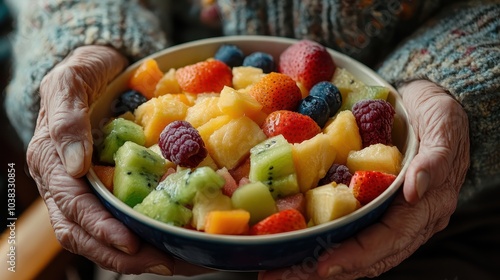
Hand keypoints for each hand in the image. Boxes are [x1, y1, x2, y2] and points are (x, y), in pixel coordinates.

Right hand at [26, 45, 173, 274]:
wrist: (96, 68)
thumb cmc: (82, 73)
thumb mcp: (69, 82)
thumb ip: (66, 118)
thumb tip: (75, 164)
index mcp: (51, 161)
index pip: (72, 206)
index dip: (99, 228)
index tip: (130, 244)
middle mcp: (65, 182)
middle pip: (83, 233)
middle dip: (120, 255)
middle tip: (164, 263)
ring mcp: (85, 187)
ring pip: (99, 234)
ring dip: (133, 254)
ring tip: (173, 260)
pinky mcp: (106, 185)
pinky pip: (118, 217)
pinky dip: (141, 233)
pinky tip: (169, 239)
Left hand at [259, 80, 469, 278]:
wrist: (429, 100)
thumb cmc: (439, 113)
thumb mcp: (444, 127)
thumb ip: (436, 159)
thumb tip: (417, 189)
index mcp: (425, 208)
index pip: (388, 241)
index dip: (356, 256)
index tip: (322, 266)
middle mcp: (405, 218)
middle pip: (366, 255)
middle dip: (326, 269)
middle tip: (281, 276)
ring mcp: (386, 212)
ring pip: (354, 247)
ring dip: (317, 262)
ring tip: (280, 270)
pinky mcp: (370, 200)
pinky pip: (347, 227)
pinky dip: (322, 240)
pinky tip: (295, 244)